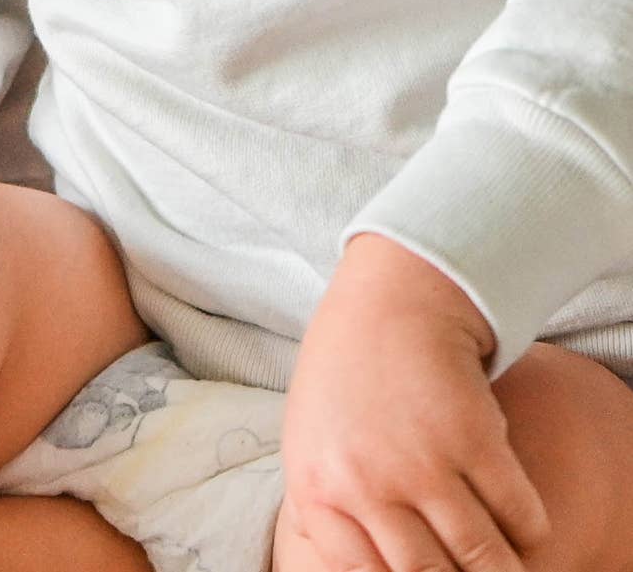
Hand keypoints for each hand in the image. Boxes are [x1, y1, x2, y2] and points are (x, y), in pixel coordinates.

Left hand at [281, 235, 550, 570]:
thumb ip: (331, 512)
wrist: (391, 297)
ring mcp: (421, 461)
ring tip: (504, 566)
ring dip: (502, 571)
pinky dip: (529, 531)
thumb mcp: (312, 441)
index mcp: (317, 489)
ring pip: (481, 560)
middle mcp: (365, 483)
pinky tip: (521, 525)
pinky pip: (519, 517)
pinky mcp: (473, 438)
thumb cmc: (348, 374)